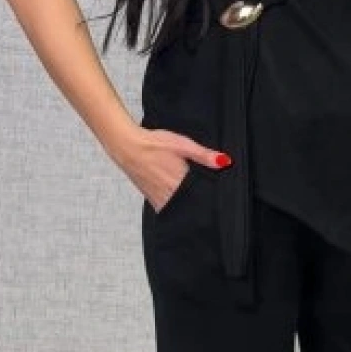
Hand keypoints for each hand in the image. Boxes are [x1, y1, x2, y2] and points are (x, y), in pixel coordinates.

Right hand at [112, 126, 231, 212]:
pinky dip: (170, 203)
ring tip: (187, 193)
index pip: (199, 199)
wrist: (126, 145)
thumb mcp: (182, 145)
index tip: (212, 195)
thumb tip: (224, 162)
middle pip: (187, 205)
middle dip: (196, 202)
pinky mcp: (148, 196)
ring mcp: (156, 197)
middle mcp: (168, 194)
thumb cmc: (153, 143)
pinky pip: (163, 205)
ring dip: (182, 203)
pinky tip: (172, 193)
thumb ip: (203, 155)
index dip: (207, 199)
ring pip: (175, 207)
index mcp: (179, 183)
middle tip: (200, 193)